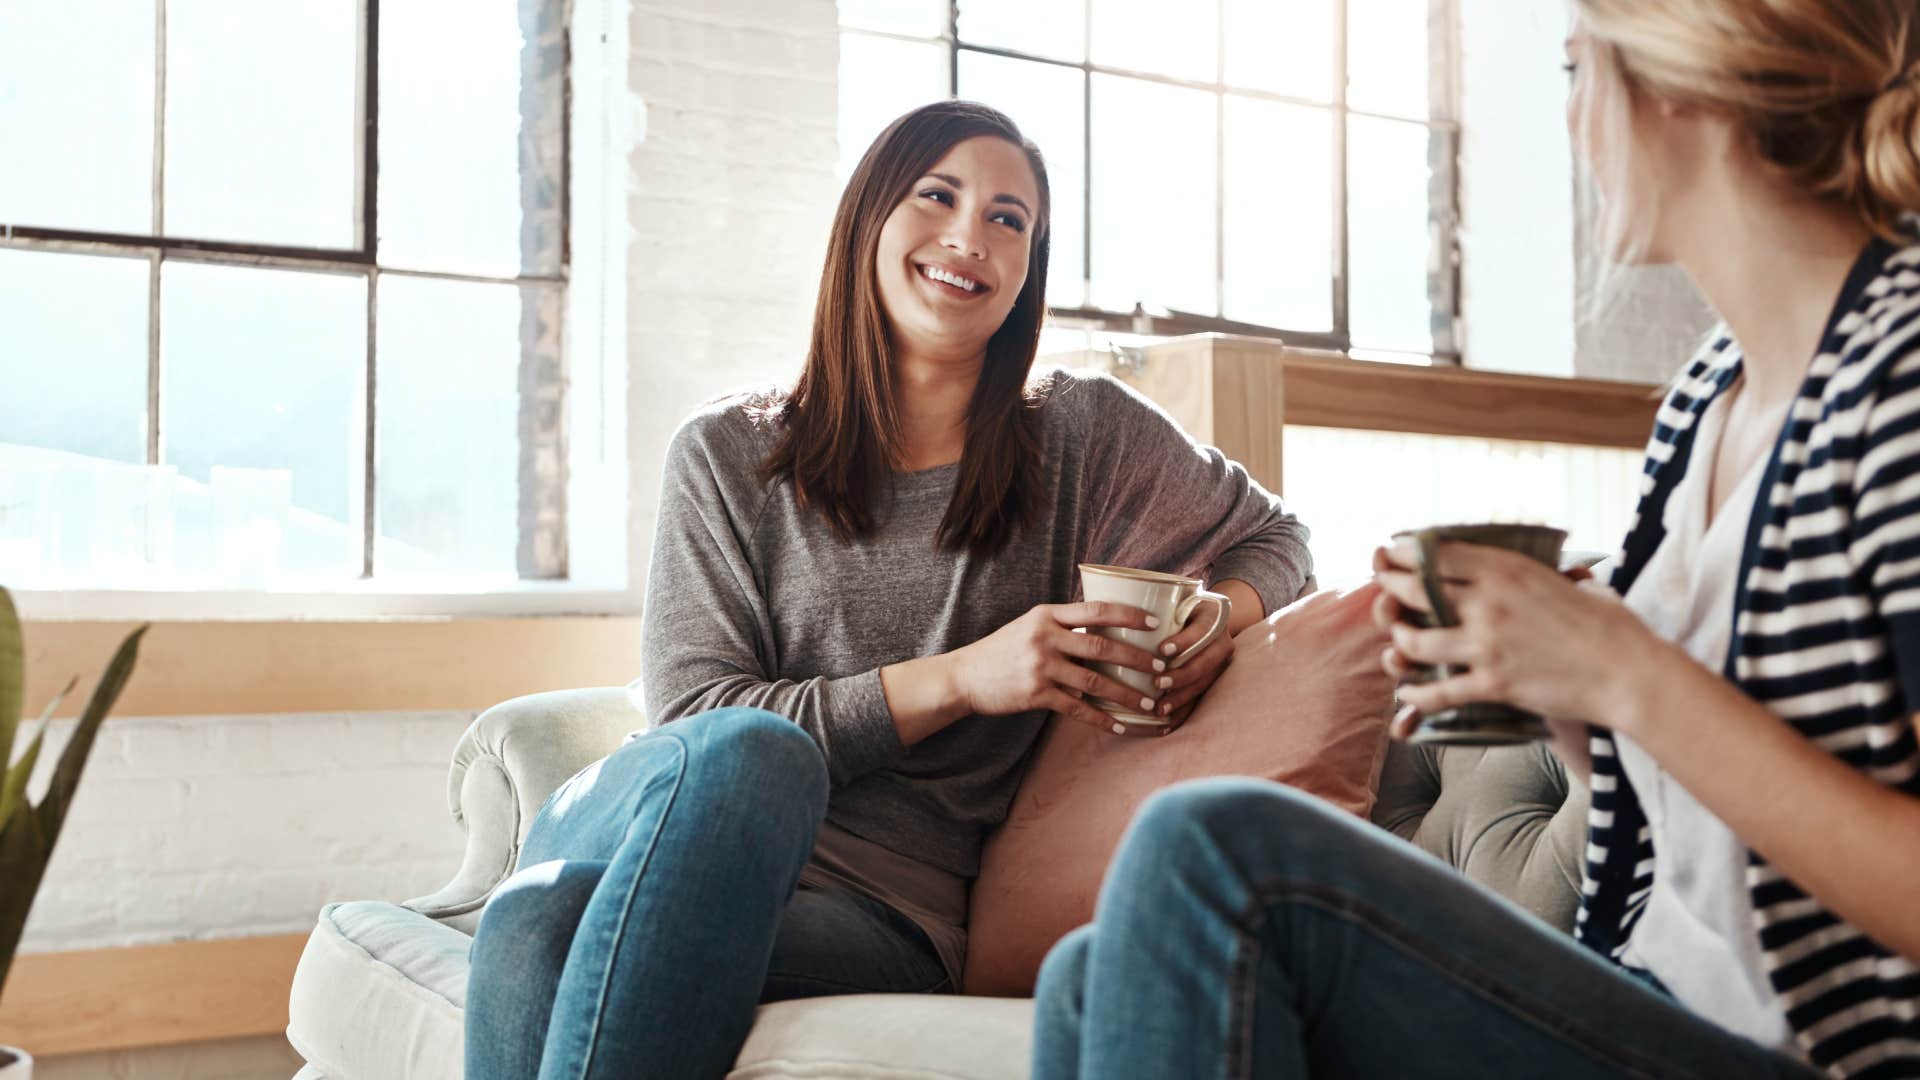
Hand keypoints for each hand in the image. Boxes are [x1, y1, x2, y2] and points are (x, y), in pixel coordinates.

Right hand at [946, 601, 1168, 735]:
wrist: (964, 677)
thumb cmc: (1002, 650)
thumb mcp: (1029, 626)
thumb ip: (1062, 625)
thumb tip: (1104, 626)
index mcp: (1046, 615)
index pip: (1095, 609)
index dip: (1128, 616)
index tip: (1154, 624)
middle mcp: (1044, 637)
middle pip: (1101, 646)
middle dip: (1136, 659)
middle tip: (1162, 669)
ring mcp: (1039, 666)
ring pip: (1094, 681)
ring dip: (1126, 694)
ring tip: (1150, 704)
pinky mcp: (1035, 695)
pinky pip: (1076, 708)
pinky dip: (1101, 719)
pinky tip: (1119, 726)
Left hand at [1142, 597, 1234, 732]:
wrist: (1203, 618)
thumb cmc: (1174, 606)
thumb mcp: (1169, 599)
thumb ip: (1148, 604)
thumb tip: (1104, 612)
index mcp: (1212, 615)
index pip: (1201, 629)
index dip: (1184, 641)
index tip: (1163, 650)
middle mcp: (1222, 638)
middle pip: (1206, 661)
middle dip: (1182, 675)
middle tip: (1158, 684)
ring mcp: (1220, 662)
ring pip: (1204, 683)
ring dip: (1182, 697)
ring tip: (1160, 708)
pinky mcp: (1213, 679)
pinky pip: (1201, 698)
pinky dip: (1184, 712)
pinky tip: (1167, 723)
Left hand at [1370, 540, 1662, 735]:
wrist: (1630, 673)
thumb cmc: (1612, 627)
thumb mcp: (1573, 582)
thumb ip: (1546, 574)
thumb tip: (1555, 568)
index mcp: (1508, 569)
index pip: (1436, 553)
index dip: (1404, 552)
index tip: (1391, 552)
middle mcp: (1489, 602)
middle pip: (1415, 590)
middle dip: (1389, 587)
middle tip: (1381, 589)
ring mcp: (1487, 644)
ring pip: (1414, 641)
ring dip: (1399, 641)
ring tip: (1397, 641)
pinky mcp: (1492, 684)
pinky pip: (1437, 690)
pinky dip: (1416, 694)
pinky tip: (1408, 692)